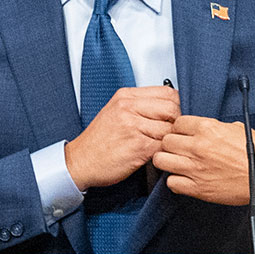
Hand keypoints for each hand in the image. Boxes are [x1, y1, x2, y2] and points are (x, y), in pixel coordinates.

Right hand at [62, 85, 179, 192]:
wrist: (80, 161)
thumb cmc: (98, 141)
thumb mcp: (115, 112)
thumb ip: (139, 105)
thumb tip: (168, 106)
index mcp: (125, 96)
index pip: (168, 92)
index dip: (174, 105)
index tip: (168, 116)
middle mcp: (128, 108)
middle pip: (172, 108)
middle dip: (175, 122)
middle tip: (165, 132)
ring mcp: (133, 126)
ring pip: (170, 128)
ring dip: (168, 140)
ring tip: (155, 145)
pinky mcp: (138, 146)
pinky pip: (164, 145)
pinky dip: (162, 152)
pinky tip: (150, 154)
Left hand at [154, 116, 254, 208]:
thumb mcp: (237, 129)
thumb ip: (213, 127)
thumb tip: (199, 128)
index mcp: (208, 129)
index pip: (177, 123)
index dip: (179, 129)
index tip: (183, 135)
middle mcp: (198, 147)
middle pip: (165, 141)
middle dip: (171, 144)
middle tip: (179, 149)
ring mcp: (196, 168)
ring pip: (161, 161)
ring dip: (168, 161)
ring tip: (177, 163)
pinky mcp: (198, 188)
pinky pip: (171, 183)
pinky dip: (175, 181)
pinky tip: (185, 179)